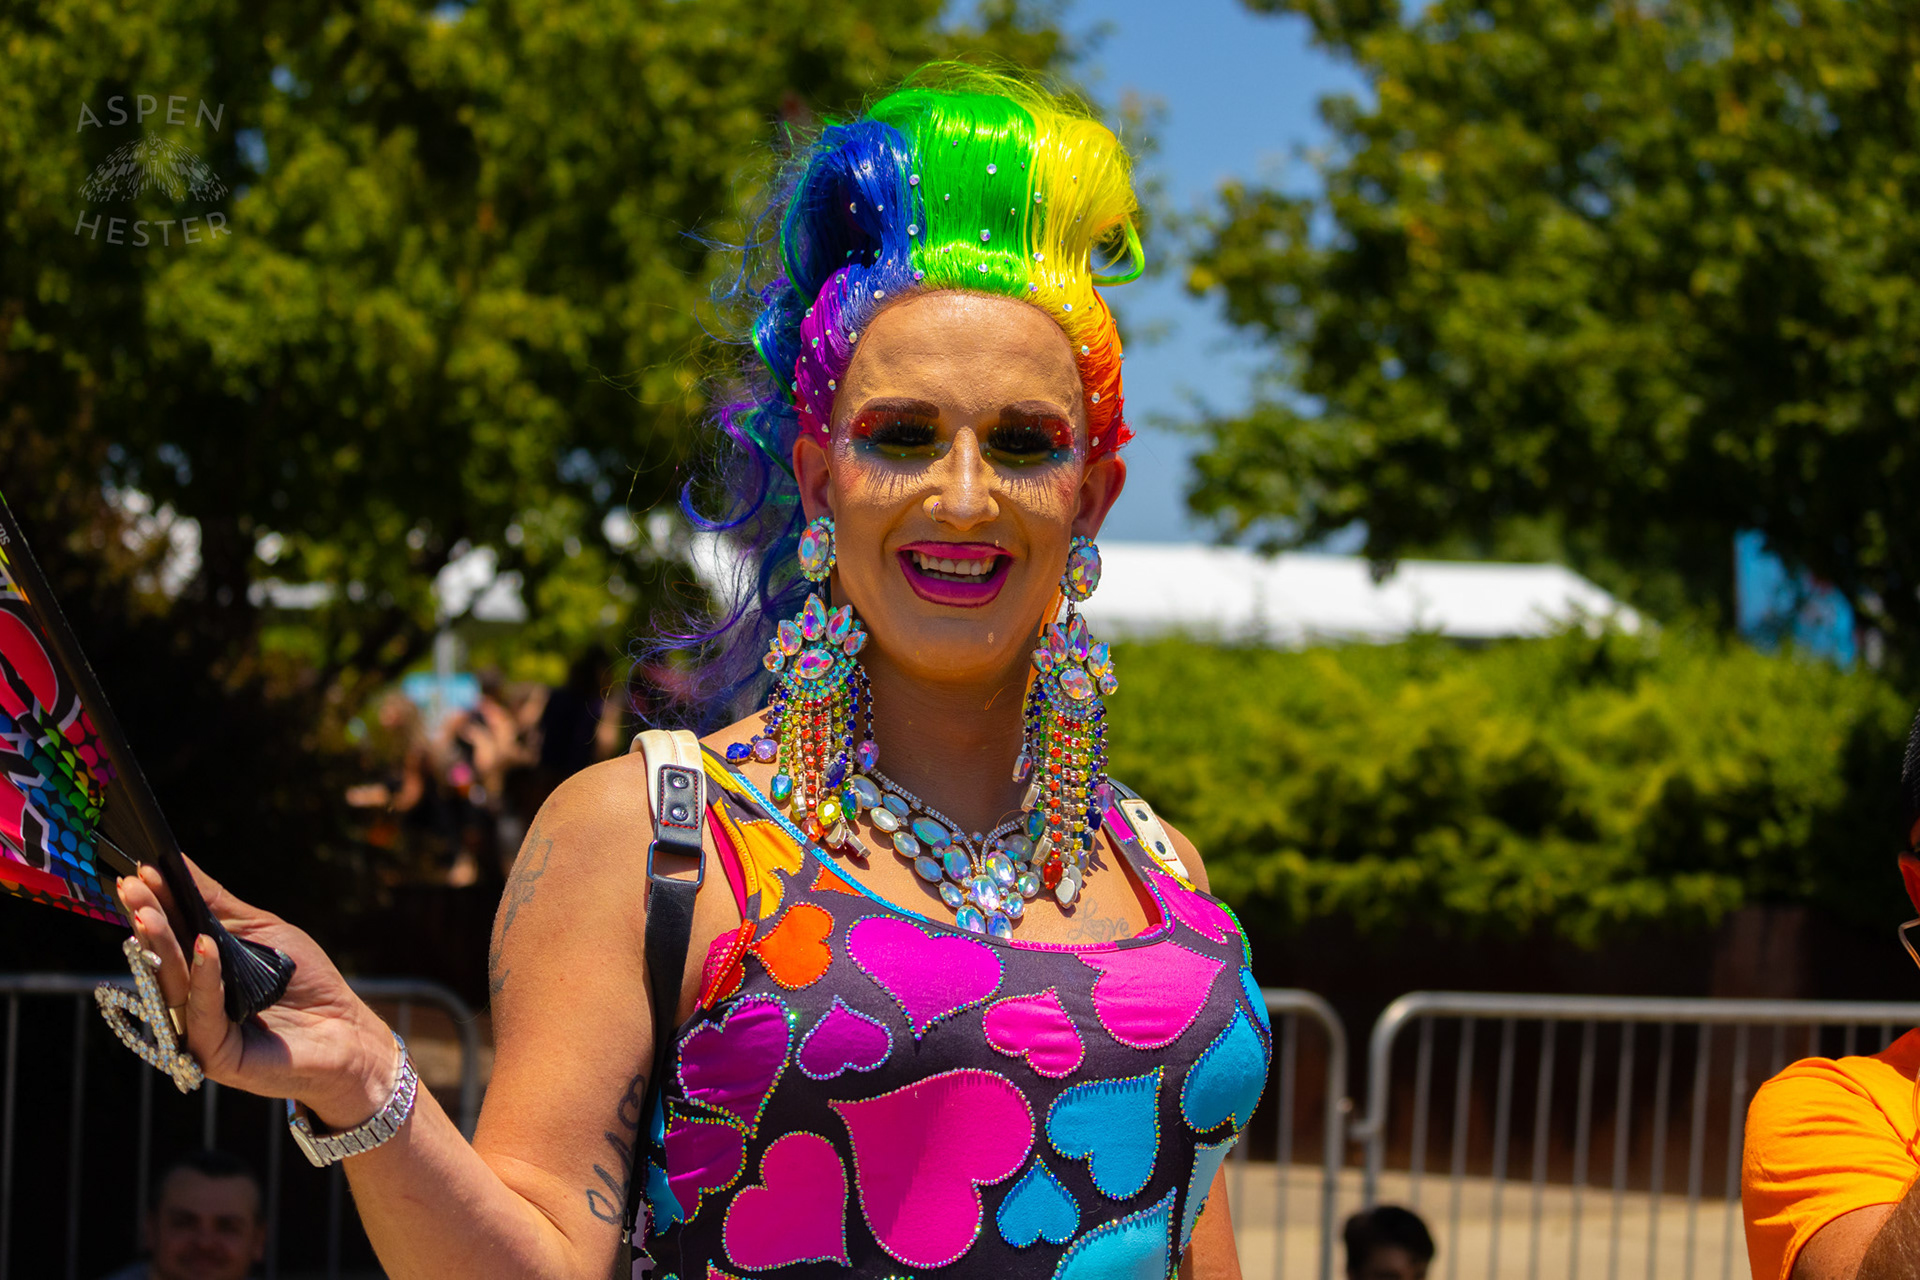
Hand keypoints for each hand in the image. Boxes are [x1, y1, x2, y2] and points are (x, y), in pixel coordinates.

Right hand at [116, 858, 397, 1128]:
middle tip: (131, 887)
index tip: (138, 873)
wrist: (347, 1032)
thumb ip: (217, 904)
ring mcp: (198, 1032)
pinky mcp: (214, 1055)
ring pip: (172, 985)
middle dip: (146, 921)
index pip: (168, 937)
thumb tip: (178, 862)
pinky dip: (204, 978)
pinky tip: (202, 947)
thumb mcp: (260, 930)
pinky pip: (203, 1013)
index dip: (153, 906)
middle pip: (161, 960)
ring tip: (148, 912)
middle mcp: (189, 1004)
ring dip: (160, 945)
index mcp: (196, 975)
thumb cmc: (306, 981)